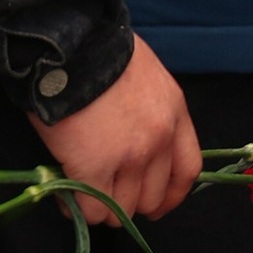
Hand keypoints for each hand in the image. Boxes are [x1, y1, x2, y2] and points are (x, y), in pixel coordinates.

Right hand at [31, 36, 198, 227]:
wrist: (71, 43)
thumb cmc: (101, 48)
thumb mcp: (145, 75)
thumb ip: (149, 110)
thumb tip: (132, 137)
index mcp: (174, 113)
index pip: (187, 171)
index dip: (171, 195)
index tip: (156, 205)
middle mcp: (159, 139)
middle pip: (152, 197)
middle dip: (130, 203)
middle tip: (107, 192)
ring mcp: (129, 156)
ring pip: (123, 209)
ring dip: (102, 207)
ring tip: (81, 191)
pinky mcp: (94, 167)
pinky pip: (91, 209)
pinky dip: (77, 206)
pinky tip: (66, 190)